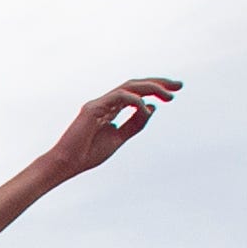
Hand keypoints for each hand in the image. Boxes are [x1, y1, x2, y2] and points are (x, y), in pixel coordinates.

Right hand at [38, 75, 181, 182]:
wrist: (67, 164)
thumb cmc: (88, 154)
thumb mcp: (119, 138)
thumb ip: (135, 123)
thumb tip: (152, 107)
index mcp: (110, 109)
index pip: (136, 93)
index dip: (155, 90)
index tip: (173, 94)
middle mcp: (105, 102)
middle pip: (135, 85)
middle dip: (159, 83)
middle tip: (179, 85)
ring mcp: (99, 103)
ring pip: (129, 87)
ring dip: (152, 87)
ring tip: (169, 94)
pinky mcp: (93, 108)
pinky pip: (119, 97)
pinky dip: (135, 101)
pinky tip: (146, 109)